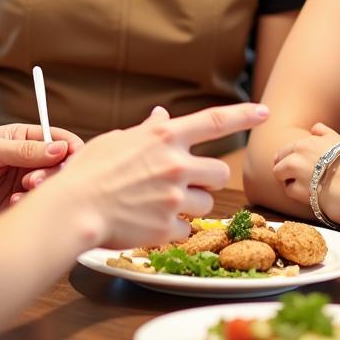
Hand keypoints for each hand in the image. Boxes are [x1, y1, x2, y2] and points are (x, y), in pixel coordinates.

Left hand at [0, 123, 83, 225]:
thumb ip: (24, 150)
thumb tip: (60, 149)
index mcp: (26, 140)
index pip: (61, 142)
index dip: (70, 152)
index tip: (69, 163)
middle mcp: (28, 163)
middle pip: (60, 169)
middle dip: (53, 175)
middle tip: (33, 180)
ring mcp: (22, 187)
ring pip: (48, 192)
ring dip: (40, 194)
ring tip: (19, 192)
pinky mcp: (13, 210)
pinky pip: (32, 211)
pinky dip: (28, 209)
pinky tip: (12, 204)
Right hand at [49, 102, 269, 249]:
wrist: (74, 209)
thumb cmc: (89, 171)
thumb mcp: (118, 141)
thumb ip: (148, 131)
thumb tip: (163, 115)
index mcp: (164, 138)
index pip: (214, 121)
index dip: (243, 115)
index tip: (265, 111)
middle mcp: (175, 165)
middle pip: (219, 172)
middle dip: (207, 177)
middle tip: (185, 181)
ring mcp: (174, 198)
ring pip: (206, 202)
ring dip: (191, 204)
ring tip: (160, 203)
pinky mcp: (168, 228)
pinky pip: (186, 228)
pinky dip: (174, 227)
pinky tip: (150, 221)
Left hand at [272, 123, 339, 225]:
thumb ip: (325, 134)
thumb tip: (316, 128)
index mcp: (311, 139)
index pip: (289, 147)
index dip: (291, 158)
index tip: (298, 166)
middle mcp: (302, 150)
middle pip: (279, 158)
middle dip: (284, 167)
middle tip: (297, 179)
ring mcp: (299, 169)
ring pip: (279, 172)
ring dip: (288, 180)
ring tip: (305, 188)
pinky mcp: (300, 190)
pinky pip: (288, 191)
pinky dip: (296, 194)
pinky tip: (311, 196)